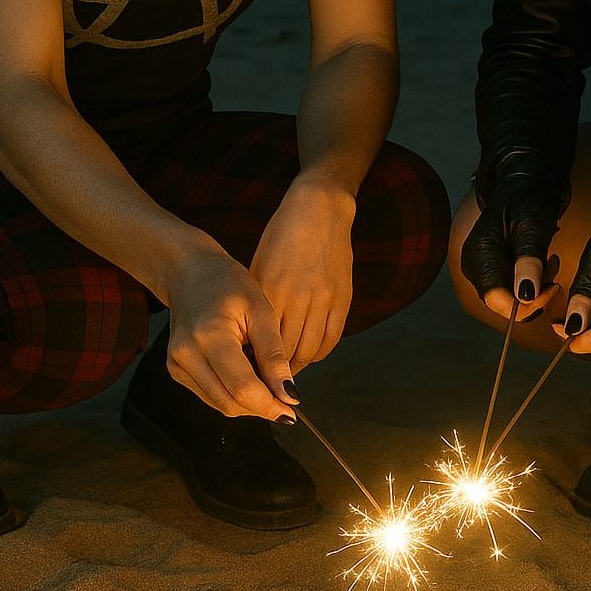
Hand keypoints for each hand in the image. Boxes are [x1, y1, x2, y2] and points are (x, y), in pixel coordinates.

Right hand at [161, 244, 298, 420]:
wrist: (191, 273)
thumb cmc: (228, 284)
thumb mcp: (261, 311)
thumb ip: (274, 355)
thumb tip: (289, 394)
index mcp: (209, 336)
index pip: (242, 387)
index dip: (269, 405)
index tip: (291, 411)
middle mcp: (186, 355)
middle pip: (229, 403)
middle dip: (261, 408)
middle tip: (285, 399)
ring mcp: (177, 365)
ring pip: (219, 404)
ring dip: (248, 404)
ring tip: (266, 383)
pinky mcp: (176, 371)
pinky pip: (210, 396)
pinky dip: (233, 394)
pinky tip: (246, 376)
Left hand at [249, 174, 355, 376]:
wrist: (320, 208)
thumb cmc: (282, 234)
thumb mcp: (259, 265)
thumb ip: (257, 302)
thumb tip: (247, 340)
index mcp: (272, 289)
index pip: (262, 343)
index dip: (255, 366)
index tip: (246, 377)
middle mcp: (298, 297)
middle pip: (286, 353)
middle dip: (274, 374)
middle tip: (264, 383)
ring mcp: (324, 298)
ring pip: (309, 351)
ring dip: (296, 368)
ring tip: (284, 374)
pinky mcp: (343, 297)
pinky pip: (331, 339)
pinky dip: (318, 354)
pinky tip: (307, 355)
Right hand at [460, 168, 562, 323]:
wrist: (523, 187)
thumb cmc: (528, 200)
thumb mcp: (533, 226)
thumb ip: (528, 260)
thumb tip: (525, 297)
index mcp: (479, 251)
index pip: (496, 298)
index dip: (526, 304)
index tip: (553, 288)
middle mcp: (473, 264)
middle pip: (501, 302)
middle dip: (533, 295)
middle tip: (553, 270)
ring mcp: (480, 268)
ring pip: (509, 298)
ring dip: (534, 289)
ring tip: (549, 262)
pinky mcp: (490, 270)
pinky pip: (511, 290)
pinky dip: (530, 283)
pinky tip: (541, 264)